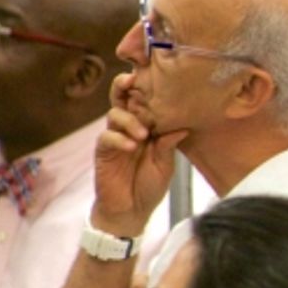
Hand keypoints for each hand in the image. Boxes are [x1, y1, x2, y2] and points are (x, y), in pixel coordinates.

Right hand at [92, 73, 187, 233]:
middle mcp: (130, 127)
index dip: (148, 88)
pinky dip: (119, 138)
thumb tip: (183, 127)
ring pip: (115, 113)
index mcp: (148, 127)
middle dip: (125, 85)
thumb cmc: (149, 186)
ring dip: (129, 120)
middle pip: (123, 98)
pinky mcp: (103, 151)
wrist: (131, 211)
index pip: (145, 101)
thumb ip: (169, 146)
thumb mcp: (166, 165)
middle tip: (132, 80)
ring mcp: (115, 137)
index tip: (157, 76)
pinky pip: (107, 136)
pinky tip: (130, 146)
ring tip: (142, 135)